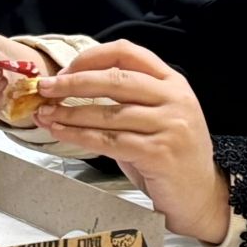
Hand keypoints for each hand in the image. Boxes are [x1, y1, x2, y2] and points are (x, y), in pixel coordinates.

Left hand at [35, 40, 231, 242]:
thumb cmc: (169, 154)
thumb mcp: (154, 115)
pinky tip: (61, 133)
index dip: (92, 57)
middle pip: (114, 79)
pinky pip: (109, 141)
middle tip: (45, 88)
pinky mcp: (159, 153)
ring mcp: (169, 126)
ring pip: (108, 113)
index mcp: (172, 82)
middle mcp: (174, 99)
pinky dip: (79, 136)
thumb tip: (70, 86)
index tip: (65, 69)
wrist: (201, 194)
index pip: (128, 52)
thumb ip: (124, 99)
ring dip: (69, 113)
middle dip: (73, 83)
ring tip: (44, 114)